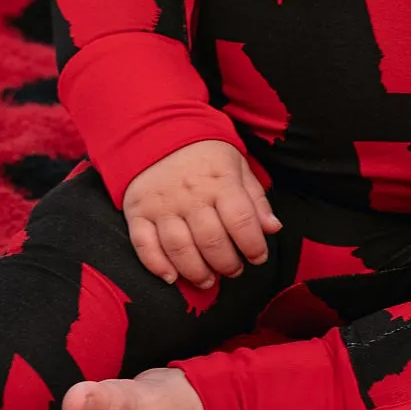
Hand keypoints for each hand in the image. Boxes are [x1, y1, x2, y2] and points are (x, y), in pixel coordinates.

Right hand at [121, 139, 281, 290]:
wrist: (157, 129)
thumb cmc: (204, 153)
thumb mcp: (237, 165)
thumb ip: (255, 199)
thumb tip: (272, 228)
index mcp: (220, 181)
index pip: (241, 221)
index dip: (254, 246)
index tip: (258, 257)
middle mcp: (191, 194)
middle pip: (211, 241)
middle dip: (227, 264)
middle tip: (233, 270)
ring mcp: (162, 204)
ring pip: (180, 248)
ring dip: (197, 272)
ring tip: (208, 280)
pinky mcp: (138, 211)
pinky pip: (144, 245)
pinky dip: (157, 265)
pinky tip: (171, 277)